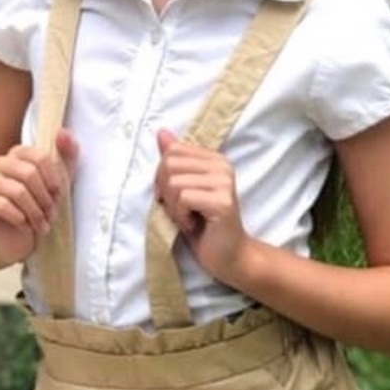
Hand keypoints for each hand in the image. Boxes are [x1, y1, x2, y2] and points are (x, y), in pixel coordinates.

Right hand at [0, 129, 78, 265]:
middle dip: (45, 198)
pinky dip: (20, 219)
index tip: (59, 196)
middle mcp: (1, 164)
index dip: (54, 179)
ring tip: (43, 225)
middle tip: (52, 214)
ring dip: (35, 212)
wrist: (20, 242)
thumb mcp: (59, 185)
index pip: (40, 156)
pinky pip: (2, 205)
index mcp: (19, 155)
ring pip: (17, 191)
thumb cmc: (40, 210)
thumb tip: (63, 132)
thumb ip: (66, 158)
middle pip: (29, 173)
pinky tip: (25, 226)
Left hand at [154, 130, 248, 282]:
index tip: (173, 197)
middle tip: (180, 211)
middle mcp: (222, 166)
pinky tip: (192, 224)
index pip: (172, 151)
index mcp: (214, 159)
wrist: (228, 256)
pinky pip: (183, 198)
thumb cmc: (202, 226)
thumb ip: (175, 162)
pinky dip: (180, 216)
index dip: (162, 176)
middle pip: (170, 164)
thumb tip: (161, 133)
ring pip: (174, 182)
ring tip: (188, 218)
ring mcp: (224, 183)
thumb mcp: (183, 190)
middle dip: (165, 192)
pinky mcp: (223, 202)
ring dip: (173, 207)